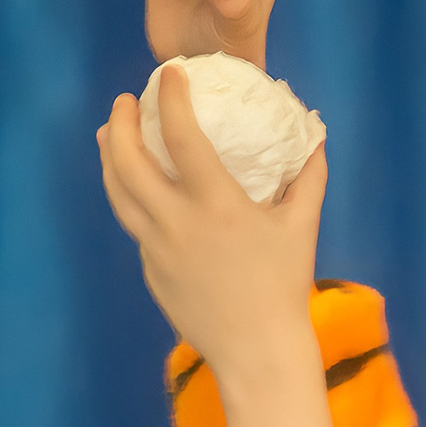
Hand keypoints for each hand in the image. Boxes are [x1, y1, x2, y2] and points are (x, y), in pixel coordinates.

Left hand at [99, 64, 340, 426]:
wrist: (256, 352)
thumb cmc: (284, 287)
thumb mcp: (302, 227)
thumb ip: (308, 176)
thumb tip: (315, 134)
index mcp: (216, 206)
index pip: (181, 136)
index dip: (170, 98)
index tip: (170, 74)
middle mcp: (177, 223)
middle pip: (128, 162)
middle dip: (120, 124)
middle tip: (124, 102)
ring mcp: (157, 250)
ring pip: (118, 194)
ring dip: (110, 158)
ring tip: (110, 136)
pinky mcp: (150, 271)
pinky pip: (137, 226)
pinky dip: (133, 199)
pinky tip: (141, 190)